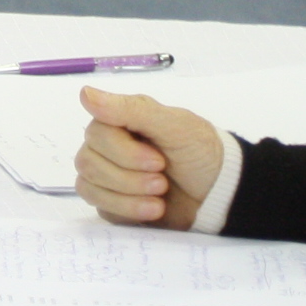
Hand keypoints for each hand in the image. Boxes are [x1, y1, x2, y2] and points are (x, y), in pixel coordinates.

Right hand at [77, 85, 225, 228]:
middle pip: (88, 163)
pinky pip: (100, 209)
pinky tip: (153, 209)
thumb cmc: (200, 153)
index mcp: (116, 123)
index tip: (159, 160)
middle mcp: (105, 148)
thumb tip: (84, 93)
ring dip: (129, 196)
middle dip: (130, 178)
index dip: (124, 152)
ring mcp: (106, 177)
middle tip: (163, 181)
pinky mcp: (112, 204)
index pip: (95, 136)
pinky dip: (127, 211)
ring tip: (160, 197)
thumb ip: (130, 109)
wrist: (221, 193)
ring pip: (88, 187)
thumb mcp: (174, 125)